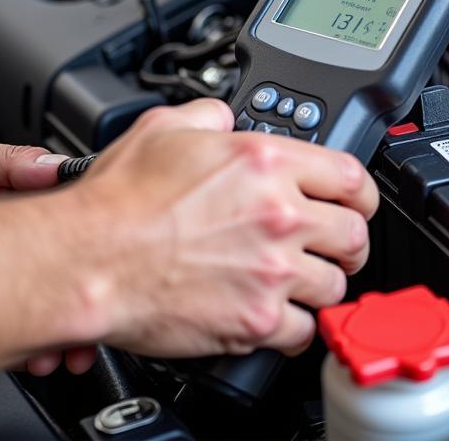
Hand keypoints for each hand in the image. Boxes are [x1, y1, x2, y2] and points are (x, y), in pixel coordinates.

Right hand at [67, 99, 378, 359]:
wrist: (87, 260)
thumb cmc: (119, 200)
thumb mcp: (167, 127)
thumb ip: (211, 116)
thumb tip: (225, 119)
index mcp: (267, 163)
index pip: (352, 177)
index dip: (360, 193)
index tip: (356, 203)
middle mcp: (280, 215)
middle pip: (354, 234)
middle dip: (350, 240)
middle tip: (335, 245)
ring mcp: (272, 270)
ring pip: (335, 284)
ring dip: (322, 283)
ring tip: (302, 281)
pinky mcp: (255, 319)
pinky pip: (304, 331)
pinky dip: (296, 328)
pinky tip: (279, 316)